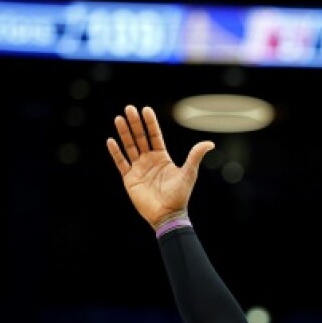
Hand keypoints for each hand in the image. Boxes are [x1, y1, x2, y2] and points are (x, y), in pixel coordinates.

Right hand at [106, 104, 215, 228]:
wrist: (167, 214)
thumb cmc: (179, 195)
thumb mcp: (189, 173)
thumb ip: (195, 156)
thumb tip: (210, 143)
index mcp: (162, 157)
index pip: (154, 135)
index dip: (150, 123)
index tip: (146, 109)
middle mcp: (149, 160)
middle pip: (140, 137)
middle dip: (135, 123)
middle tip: (129, 108)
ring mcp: (138, 169)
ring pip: (129, 146)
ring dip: (124, 133)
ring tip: (118, 119)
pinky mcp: (129, 179)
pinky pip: (121, 163)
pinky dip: (115, 152)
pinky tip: (111, 140)